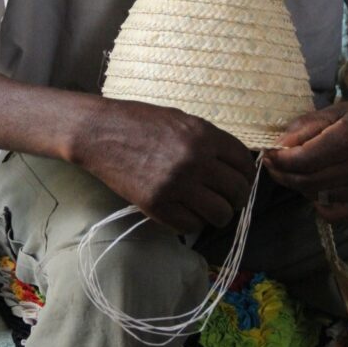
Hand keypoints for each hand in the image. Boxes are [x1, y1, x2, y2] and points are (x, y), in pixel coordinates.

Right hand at [74, 97, 256, 233]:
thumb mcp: (182, 121)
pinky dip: (192, 223)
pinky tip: (185, 212)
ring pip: (219, 215)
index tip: (241, 181)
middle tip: (226, 200)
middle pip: (237, 192)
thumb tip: (234, 164)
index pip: (244, 164)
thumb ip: (209, 141)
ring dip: (217, 215)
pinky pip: (191, 226)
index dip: (247, 176)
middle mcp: (195, 161)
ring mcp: (176, 185)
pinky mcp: (157, 205)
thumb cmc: (140, 122)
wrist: (100, 132)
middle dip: (236, 199)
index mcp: (204, 135)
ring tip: (207, 209)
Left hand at [262, 95, 347, 221]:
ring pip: (315, 195)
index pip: (301, 160)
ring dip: (297, 184)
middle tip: (273, 162)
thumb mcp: (340, 109)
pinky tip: (317, 188)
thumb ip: (307, 126)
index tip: (268, 153)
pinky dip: (318, 203)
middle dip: (281, 173)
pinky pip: (334, 213)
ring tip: (296, 169)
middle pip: (304, 180)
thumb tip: (279, 144)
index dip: (278, 159)